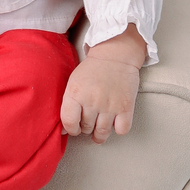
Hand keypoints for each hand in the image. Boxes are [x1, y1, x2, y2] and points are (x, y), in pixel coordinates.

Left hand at [60, 26, 146, 143]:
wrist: (115, 55)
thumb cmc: (92, 69)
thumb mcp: (73, 82)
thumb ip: (68, 104)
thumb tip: (63, 130)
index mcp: (76, 93)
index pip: (69, 123)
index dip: (71, 129)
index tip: (74, 128)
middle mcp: (92, 101)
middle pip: (86, 129)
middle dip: (86, 128)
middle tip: (89, 121)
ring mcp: (110, 105)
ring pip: (102, 133)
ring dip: (99, 134)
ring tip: (99, 128)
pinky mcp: (126, 107)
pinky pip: (121, 130)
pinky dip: (118, 129)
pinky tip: (115, 122)